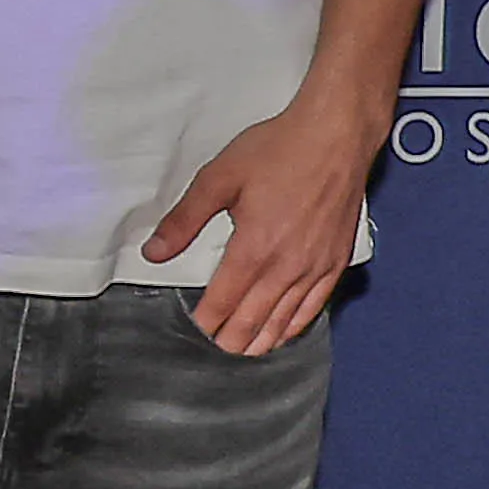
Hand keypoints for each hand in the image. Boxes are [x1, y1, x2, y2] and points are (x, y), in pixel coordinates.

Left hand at [135, 94, 378, 356]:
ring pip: (285, 320)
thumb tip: (154, 252)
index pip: (223, 302)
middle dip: (231, 339)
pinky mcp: (335, 261)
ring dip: (262, 340)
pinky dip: (295, 326)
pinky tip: (284, 333)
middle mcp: (286, 266)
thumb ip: (184, 221)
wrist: (335, 136)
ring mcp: (315, 267)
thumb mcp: (218, 178)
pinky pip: (315, 307)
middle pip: (253, 320)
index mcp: (254, 248)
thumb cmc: (279, 150)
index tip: (195, 331)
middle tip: (215, 350)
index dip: (207, 322)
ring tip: (243, 352)